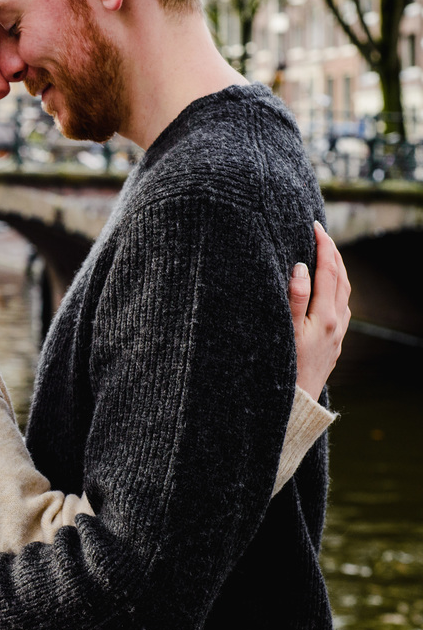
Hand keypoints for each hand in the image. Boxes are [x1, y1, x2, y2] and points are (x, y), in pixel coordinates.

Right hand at [289, 222, 350, 399]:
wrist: (297, 404)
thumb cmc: (285, 369)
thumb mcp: (286, 332)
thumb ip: (295, 298)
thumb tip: (302, 267)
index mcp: (326, 316)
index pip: (327, 271)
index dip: (322, 246)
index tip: (315, 226)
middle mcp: (337, 322)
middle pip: (341, 278)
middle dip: (332, 252)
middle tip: (321, 232)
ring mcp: (338, 332)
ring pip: (344, 291)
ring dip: (337, 268)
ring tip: (326, 252)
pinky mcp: (334, 341)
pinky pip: (342, 305)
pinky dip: (337, 287)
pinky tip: (328, 287)